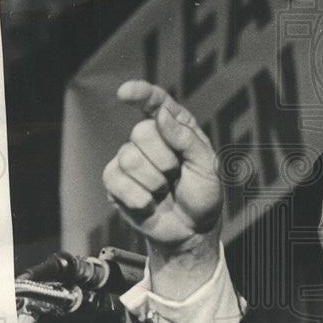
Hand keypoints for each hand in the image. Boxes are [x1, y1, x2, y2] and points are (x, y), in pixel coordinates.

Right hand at [103, 82, 222, 255]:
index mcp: (175, 128)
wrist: (192, 230)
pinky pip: (116, 180)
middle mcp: (150, 140)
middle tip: (176, 175)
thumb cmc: (203, 195)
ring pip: (129, 157)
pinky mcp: (116, 183)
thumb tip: (161, 114)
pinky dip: (139, 196)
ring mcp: (129, 160)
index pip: (156, 103)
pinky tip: (150, 203)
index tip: (126, 92)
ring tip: (165, 191)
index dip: (141, 94)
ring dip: (154, 181)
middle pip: (141, 132)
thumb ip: (186, 138)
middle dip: (164, 159)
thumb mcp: (207, 165)